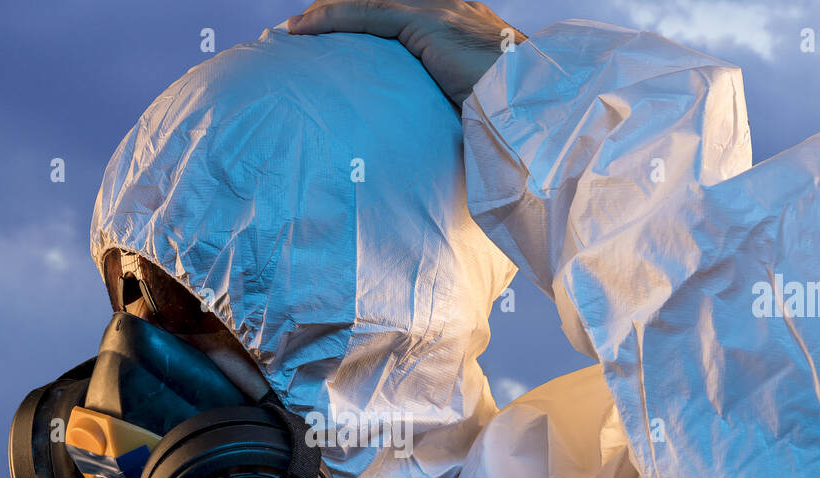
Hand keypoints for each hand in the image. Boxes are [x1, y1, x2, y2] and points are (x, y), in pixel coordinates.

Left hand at [287, 1, 526, 106]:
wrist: (527, 96)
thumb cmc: (502, 106)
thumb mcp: (463, 92)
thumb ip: (438, 91)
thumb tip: (416, 124)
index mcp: (448, 15)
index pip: (389, 6)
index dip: (353, 15)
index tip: (324, 28)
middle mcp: (439, 1)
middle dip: (333, 11)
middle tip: (298, 30)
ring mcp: (432, 5)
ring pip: (363, 1)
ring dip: (322, 13)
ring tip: (291, 31)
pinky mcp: (425, 19)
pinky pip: (364, 14)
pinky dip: (329, 20)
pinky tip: (300, 30)